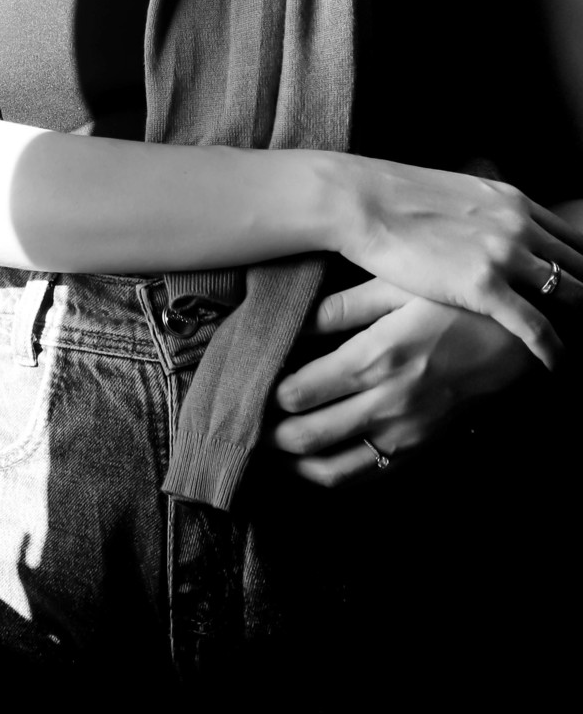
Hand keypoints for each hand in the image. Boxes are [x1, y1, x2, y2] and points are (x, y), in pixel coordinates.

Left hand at [268, 277, 535, 485]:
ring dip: (292, 465)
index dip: (264, 392)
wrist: (523, 342)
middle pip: (306, 436)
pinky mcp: (421, 450)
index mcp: (377, 358)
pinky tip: (308, 463)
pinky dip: (329, 477)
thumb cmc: (455, 303)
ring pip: (332, 470)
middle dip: (267, 434)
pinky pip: (366, 478)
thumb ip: (338, 308)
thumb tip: (287, 320)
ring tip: (266, 447)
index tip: (245, 381)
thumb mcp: (395, 288)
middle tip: (242, 419)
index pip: (298, 391)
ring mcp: (406, 434)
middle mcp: (388, 404)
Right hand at [336, 156, 582, 366]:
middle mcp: (518, 225)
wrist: (361, 200)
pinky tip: (558, 365)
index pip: (571, 239)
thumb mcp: (456, 191)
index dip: (582, 268)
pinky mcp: (484, 285)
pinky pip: (537, 326)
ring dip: (578, 321)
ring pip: (568, 295)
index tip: (580, 287)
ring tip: (577, 344)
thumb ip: (485, 210)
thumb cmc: (394, 197)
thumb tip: (489, 224)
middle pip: (577, 267)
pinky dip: (554, 350)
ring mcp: (504, 254)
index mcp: (513, 201)